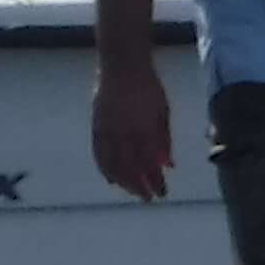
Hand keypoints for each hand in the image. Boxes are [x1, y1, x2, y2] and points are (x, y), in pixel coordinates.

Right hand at [90, 63, 170, 200]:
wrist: (122, 66)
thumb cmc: (149, 87)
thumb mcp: (163, 112)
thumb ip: (164, 140)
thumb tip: (168, 165)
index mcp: (143, 129)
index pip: (150, 163)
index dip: (155, 181)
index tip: (162, 193)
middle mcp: (124, 133)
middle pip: (130, 169)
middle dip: (139, 186)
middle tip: (148, 198)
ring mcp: (107, 131)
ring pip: (112, 165)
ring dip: (122, 182)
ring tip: (130, 191)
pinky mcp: (96, 127)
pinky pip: (99, 154)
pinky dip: (105, 169)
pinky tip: (111, 178)